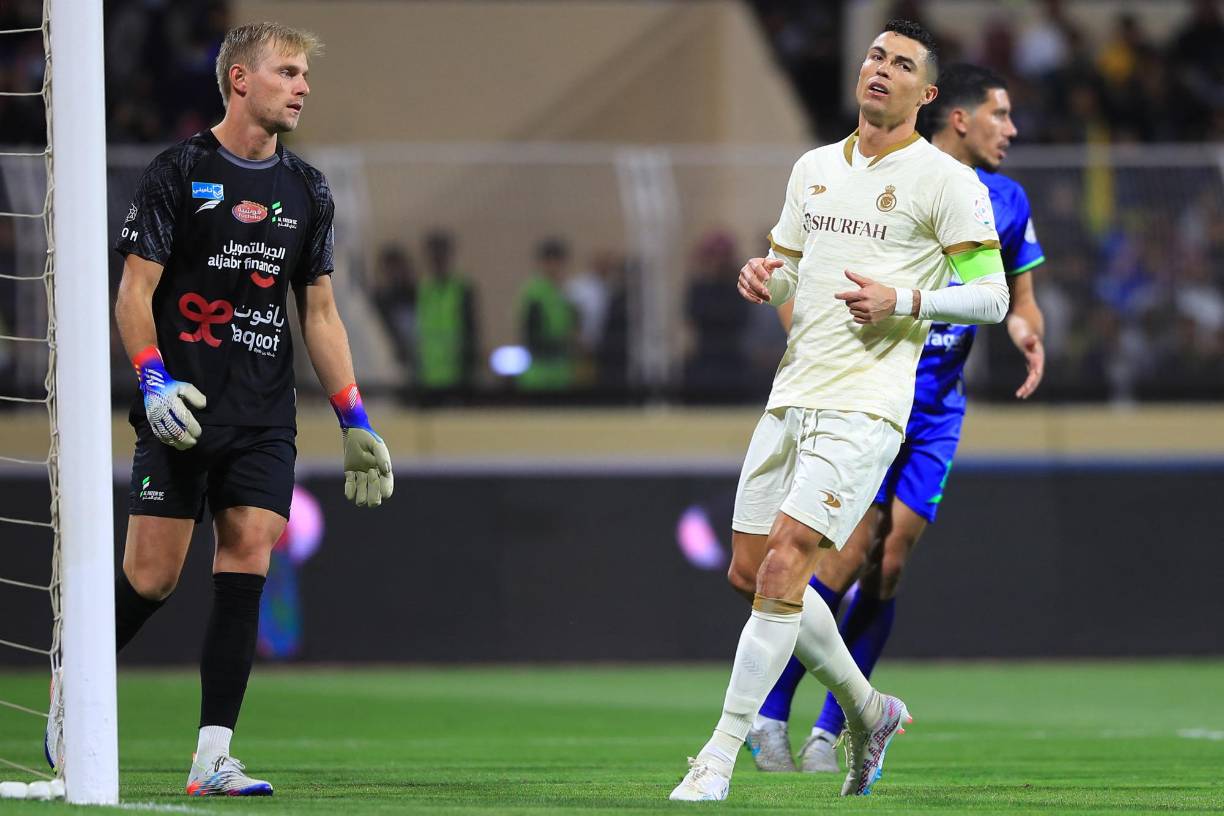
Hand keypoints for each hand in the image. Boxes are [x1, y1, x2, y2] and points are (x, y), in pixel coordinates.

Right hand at [136, 348, 205, 449]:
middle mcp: (161, 410)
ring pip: (166, 433)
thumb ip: (195, 395)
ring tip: (187, 446)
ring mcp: (154, 417)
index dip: (192, 427)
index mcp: (170, 401)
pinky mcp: (150, 421)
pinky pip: (158, 434)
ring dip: (177, 442)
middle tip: (194, 442)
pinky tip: (176, 444)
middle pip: (174, 428)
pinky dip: (168, 441)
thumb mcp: (185, 387)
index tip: (199, 433)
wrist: (151, 384)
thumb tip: (203, 406)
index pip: (183, 417)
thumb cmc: (171, 386)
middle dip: (185, 438)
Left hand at [331, 383, 392, 506]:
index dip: (386, 489)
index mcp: (382, 467)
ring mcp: (361, 474)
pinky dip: (350, 491)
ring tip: (360, 501)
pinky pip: (350, 485)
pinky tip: (349, 495)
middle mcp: (373, 472)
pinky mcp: (350, 473)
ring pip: (362, 490)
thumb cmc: (367, 437)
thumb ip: (382, 455)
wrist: (353, 431)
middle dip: (374, 497)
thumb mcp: (376, 444)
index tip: (386, 495)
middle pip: (375, 490)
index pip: (387, 482)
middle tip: (373, 502)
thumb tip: (387, 470)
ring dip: (362, 497)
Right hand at [738, 257, 779, 303]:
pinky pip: (744, 294)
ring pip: (748, 288)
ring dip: (758, 294)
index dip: (761, 272)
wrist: (759, 273)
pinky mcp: (740, 287)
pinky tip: (760, 301)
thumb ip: (775, 263)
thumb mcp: (770, 264)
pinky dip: (752, 298)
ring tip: (768, 298)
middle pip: (750, 279)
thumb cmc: (764, 268)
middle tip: (767, 292)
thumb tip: (782, 262)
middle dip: (759, 286)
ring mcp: (742, 279)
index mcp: (752, 262)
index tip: (768, 278)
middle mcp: (745, 270)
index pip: (756, 267)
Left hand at [834, 270, 896, 323]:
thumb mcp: (869, 282)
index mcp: (864, 295)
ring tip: (863, 304)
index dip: (840, 295)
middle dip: (851, 301)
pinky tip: (863, 311)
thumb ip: (856, 278)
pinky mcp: (870, 320)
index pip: (847, 296)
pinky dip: (857, 316)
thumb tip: (846, 271)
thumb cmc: (880, 291)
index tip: (836, 295)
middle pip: (849, 305)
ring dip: (855, 308)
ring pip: (852, 312)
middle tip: (858, 299)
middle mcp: (865, 305)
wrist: (894, 301)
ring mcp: (868, 313)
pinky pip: (856, 319)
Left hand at [1014, 334, 1044, 398]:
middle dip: (1030, 385)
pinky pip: (1030, 380)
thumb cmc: (1026, 335)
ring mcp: (1036, 367)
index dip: (1036, 373)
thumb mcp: (1026, 336)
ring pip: (1033, 380)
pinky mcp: (1032, 369)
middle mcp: (1039, 363)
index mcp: (1038, 356)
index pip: (1038, 366)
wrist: (1029, 335)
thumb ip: (1029, 338)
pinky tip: (1022, 393)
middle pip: (1036, 376)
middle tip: (1022, 393)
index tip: (1034, 378)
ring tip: (1020, 396)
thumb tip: (1033, 338)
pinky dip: (1027, 387)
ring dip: (1028, 388)